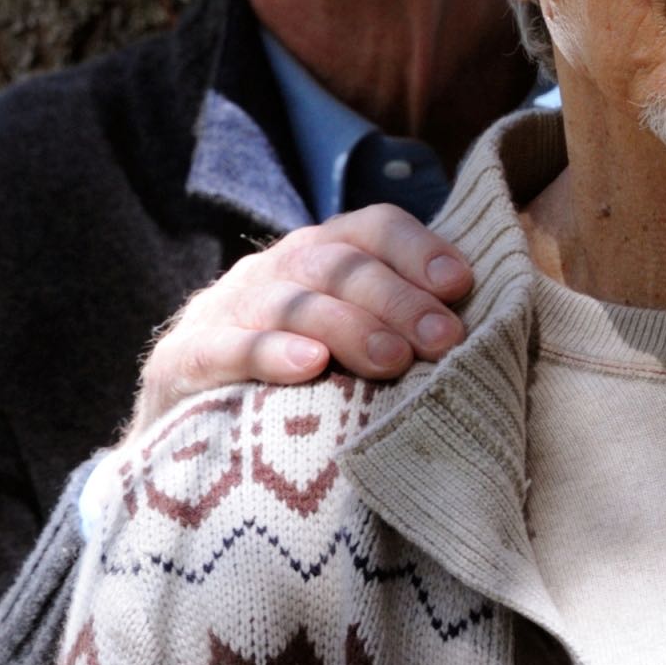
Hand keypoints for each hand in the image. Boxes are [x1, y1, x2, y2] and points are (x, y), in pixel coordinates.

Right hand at [123, 203, 472, 442]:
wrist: (179, 436)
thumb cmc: (288, 391)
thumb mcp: (342, 350)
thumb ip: (396, 333)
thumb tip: (486, 341)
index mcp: (315, 260)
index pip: (369, 228)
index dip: (416, 248)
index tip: (460, 284)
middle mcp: (271, 273)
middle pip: (336, 264)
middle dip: (396, 297)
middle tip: (444, 339)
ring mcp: (223, 311)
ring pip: (290, 301)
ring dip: (346, 325)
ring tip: (392, 359)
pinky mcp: (184, 359)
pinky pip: (227, 349)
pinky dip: (269, 354)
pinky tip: (308, 367)